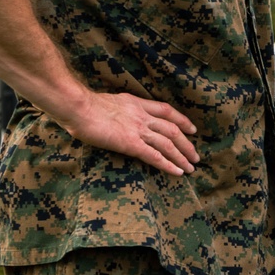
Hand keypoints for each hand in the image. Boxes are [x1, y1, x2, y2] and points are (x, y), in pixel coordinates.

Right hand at [57, 91, 198, 176]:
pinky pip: (154, 156)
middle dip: (186, 144)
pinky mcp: (130, 144)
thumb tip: (118, 116)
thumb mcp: (108, 101)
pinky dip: (168, 165)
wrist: (79, 107)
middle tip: (195, 155)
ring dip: (182, 157)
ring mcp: (138, 130)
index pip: (166, 111)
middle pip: (173, 129)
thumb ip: (119, 109)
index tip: (191, 129)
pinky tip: (177, 172)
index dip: (182, 120)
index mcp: (137, 104)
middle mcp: (142, 116)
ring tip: (191, 168)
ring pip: (168, 144)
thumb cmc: (84, 106)